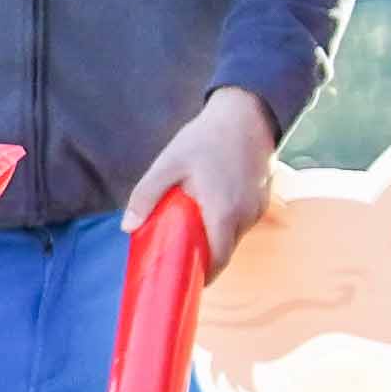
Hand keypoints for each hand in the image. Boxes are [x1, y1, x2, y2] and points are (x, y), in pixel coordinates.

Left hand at [123, 86, 276, 277]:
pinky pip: (243, 221)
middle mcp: (246, 215)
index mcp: (223, 212)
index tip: (186, 279)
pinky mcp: (263, 197)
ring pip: (235, 235)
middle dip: (206, 256)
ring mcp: (258, 207)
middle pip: (226, 250)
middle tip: (181, 252)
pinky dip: (227, 222)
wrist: (248, 112)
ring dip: (216, 237)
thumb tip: (127, 227)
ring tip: (193, 227)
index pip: (218, 260)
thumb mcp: (169, 164)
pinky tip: (211, 207)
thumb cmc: (206, 138)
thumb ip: (147, 195)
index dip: (203, 275)